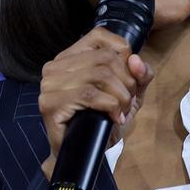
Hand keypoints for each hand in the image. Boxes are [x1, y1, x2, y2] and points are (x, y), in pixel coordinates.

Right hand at [38, 27, 153, 179]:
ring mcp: (50, 83)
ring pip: (100, 75)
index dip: (124, 55)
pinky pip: (90, 94)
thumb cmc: (103, 120)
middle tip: (127, 102)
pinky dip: (110, 106)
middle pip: (106, 58)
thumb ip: (139, 75)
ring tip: (120, 111)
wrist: (84, 154)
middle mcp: (56, 65)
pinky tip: (113, 117)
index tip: (129, 79)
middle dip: (127, 81)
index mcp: (71, 55)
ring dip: (120, 96)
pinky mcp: (50, 103)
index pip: (101, 36)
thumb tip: (136, 61)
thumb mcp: (129, 94)